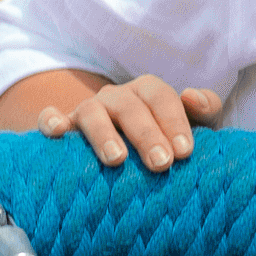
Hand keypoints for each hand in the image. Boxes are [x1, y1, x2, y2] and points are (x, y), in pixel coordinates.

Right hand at [32, 74, 225, 171]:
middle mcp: (117, 97)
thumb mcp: (190, 125)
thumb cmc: (163, 140)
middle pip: (130, 107)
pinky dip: (52, 121)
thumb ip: (205, 110)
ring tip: (116, 160)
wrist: (124, 156)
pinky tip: (57, 133)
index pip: (162, 98)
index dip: (174, 122)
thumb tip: (195, 97)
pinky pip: (50, 118)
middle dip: (147, 134)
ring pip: (92, 112)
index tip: (185, 152)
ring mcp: (88, 111)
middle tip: (162, 163)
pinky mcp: (63, 127)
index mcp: (147, 92)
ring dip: (104, 133)